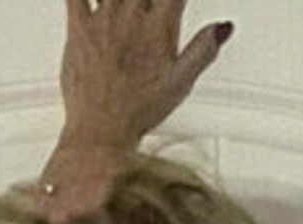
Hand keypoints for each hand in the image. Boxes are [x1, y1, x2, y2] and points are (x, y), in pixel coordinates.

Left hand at [57, 0, 233, 152]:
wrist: (101, 132)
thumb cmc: (138, 112)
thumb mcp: (181, 83)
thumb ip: (203, 49)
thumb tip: (223, 28)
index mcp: (159, 26)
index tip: (177, 4)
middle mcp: (131, 16)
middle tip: (151, 10)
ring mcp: (103, 20)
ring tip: (129, 6)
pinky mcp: (78, 28)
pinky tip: (91, 0)